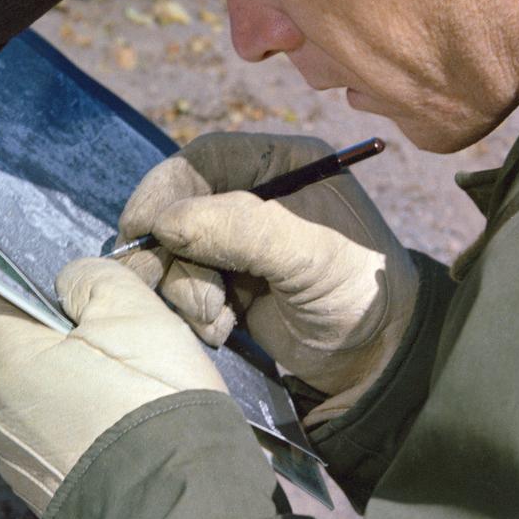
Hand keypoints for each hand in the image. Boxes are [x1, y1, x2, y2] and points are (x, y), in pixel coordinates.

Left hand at [0, 257, 226, 514]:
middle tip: (122, 341)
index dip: (19, 283)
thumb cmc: (154, 402)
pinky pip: (62, 445)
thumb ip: (93, 278)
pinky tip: (133, 434)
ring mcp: (22, 465)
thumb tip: (70, 280)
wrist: (180, 517)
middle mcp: (0, 417)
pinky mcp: (50, 500)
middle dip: (63, 340)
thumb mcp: (135, 314)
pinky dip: (90, 431)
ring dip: (79, 387)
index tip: (66, 286)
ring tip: (137, 393)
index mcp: (9, 365)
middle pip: (20, 354)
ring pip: (44, 401)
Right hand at [118, 132, 418, 419]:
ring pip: (174, 252)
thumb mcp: (308, 253)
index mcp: (281, 165)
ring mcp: (236, 243)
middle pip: (178, 206)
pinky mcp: (226, 285)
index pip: (204, 159)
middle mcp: (253, 196)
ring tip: (218, 318)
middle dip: (170, 250)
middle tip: (156, 282)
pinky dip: (193, 312)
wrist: (377, 360)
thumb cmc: (359, 292)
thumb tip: (165, 224)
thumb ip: (238, 229)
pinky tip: (224, 329)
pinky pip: (183, 288)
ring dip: (185, 289)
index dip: (164, 188)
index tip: (141, 227)